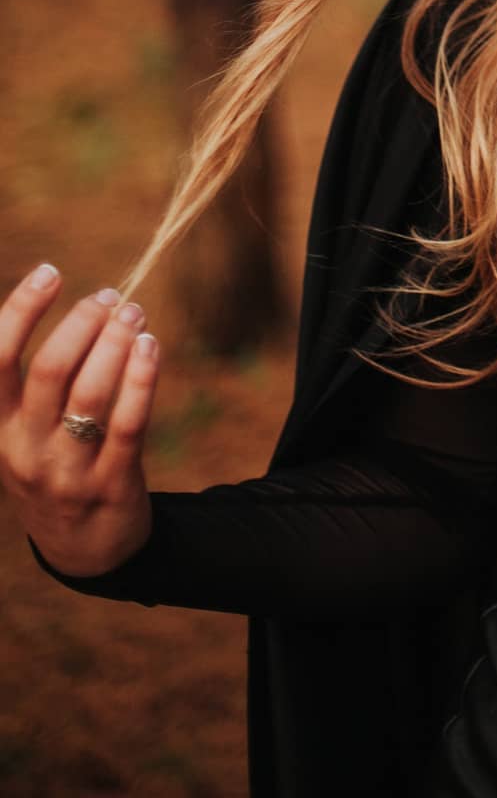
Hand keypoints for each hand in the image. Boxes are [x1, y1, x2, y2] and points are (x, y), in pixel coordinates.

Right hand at [0, 264, 159, 577]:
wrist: (84, 551)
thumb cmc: (54, 466)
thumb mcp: (24, 431)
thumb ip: (34, 380)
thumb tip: (65, 300)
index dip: (20, 310)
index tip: (50, 271)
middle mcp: (26, 449)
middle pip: (50, 371)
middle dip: (82, 323)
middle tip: (110, 296)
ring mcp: (67, 470)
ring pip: (91, 393)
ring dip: (116, 343)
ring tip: (135, 313)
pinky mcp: (112, 483)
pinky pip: (129, 423)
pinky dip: (142, 378)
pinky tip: (151, 346)